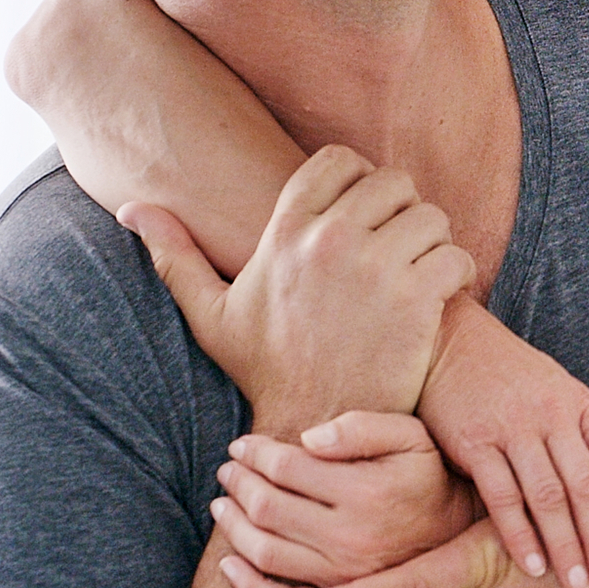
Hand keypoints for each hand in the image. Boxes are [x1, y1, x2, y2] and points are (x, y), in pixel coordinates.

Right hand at [128, 146, 470, 433]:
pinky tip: (439, 296)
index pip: (338, 160)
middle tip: (398, 246)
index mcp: (284, 232)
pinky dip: (456, 273)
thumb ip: (175, 255)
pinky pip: (454, 255)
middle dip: (401, 209)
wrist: (311, 427)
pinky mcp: (415, 301)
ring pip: (429, 215)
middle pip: (392, 181)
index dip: (360, 180)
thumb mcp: (211, 314)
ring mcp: (375, 269)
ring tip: (419, 271)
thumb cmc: (266, 371)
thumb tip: (132, 208)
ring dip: (432, 240)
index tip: (365, 215)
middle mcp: (329, 241)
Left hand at [205, 410, 474, 587]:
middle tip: (228, 470)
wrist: (459, 539)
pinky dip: (244, 587)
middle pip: (266, 507)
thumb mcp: (411, 437)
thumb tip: (306, 438)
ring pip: (262, 550)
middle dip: (238, 483)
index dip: (255, 452)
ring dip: (232, 526)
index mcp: (366, 492)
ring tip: (225, 505)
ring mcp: (342, 575)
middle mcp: (352, 538)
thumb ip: (362, 428)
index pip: (286, 467)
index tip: (242, 445)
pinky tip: (228, 564)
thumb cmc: (428, 478)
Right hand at [420, 303, 588, 587]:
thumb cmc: (508, 376)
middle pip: (587, 486)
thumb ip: (585, 435)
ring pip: (547, 496)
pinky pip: (502, 496)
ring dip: (565, 545)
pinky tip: (532, 565)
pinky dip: (519, 534)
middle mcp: (552, 415)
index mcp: (580, 405)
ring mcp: (512, 428)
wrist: (448, 340)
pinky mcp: (473, 441)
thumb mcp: (557, 392)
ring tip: (579, 585)